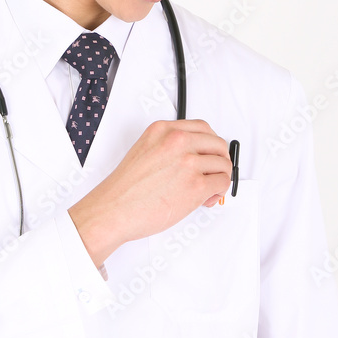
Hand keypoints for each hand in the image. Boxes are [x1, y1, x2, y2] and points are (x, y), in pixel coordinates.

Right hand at [68, 119, 231, 267]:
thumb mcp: (144, 150)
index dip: (210, 144)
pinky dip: (218, 192)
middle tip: (212, 173)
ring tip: (206, 191)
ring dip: (219, 178)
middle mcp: (177, 141)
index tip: (209, 154)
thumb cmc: (125, 189)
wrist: (113, 210)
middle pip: (217, 144)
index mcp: (163, 130)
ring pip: (223, 164)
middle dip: (219, 160)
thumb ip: (169, 146)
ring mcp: (187, 162)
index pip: (203, 127)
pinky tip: (205, 198)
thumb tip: (194, 156)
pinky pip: (222, 183)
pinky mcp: (195, 185)